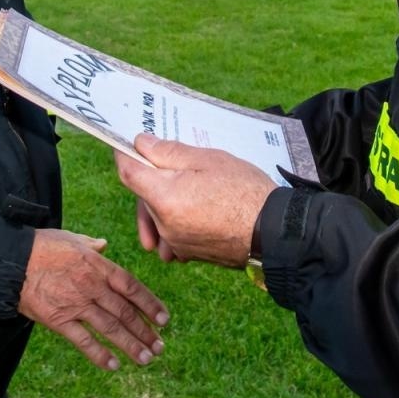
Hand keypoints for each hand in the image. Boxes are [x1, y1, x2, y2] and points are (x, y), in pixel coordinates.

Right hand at [18, 229, 167, 371]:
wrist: (10, 260)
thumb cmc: (40, 246)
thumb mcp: (71, 238)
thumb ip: (91, 245)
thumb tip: (104, 244)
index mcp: (98, 266)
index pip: (131, 287)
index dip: (150, 304)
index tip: (164, 319)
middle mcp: (92, 286)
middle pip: (125, 311)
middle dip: (145, 331)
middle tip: (160, 347)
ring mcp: (76, 304)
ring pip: (110, 328)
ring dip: (131, 345)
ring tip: (146, 359)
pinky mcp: (58, 320)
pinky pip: (83, 341)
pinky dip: (100, 354)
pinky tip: (114, 366)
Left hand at [116, 134, 275, 267]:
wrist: (275, 231)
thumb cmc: (245, 190)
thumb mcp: (208, 160)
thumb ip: (169, 152)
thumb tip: (141, 144)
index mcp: (164, 198)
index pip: (128, 173)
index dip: (124, 154)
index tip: (127, 144)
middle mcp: (164, 225)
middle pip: (142, 198)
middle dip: (147, 179)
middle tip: (166, 161)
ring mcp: (176, 243)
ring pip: (155, 217)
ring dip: (161, 202)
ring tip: (182, 186)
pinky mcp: (189, 253)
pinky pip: (171, 236)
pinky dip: (174, 222)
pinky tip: (192, 210)